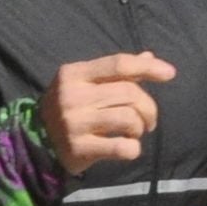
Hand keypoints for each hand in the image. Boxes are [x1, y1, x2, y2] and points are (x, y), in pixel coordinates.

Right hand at [40, 49, 174, 169]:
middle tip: (149, 120)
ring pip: (128, 118)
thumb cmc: (70, 107)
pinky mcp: (79, 148)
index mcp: (74, 73)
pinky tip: (128, 147)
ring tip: (136, 132)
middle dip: (148, 107)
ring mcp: (74, 123)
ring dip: (140, 127)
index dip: (147, 67)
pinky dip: (133, 148)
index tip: (170, 74)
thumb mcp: (85, 83)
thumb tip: (150, 57)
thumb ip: (117, 72)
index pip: (118, 64)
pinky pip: (121, 147)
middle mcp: (72, 96)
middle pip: (129, 93)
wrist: (36, 141)